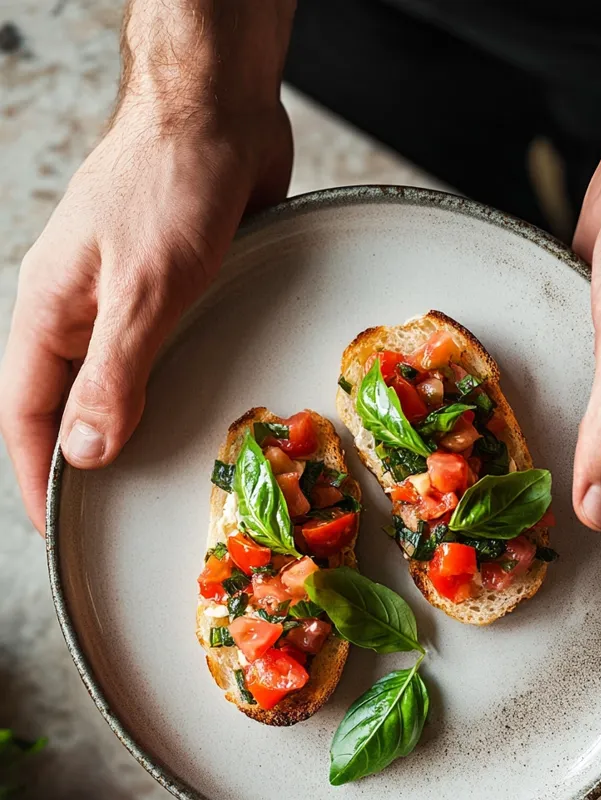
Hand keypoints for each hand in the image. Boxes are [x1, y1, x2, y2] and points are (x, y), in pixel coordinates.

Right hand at [0, 0, 295, 533]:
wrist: (218, 113)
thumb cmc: (169, 186)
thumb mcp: (140, 293)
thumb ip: (111, 376)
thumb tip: (83, 453)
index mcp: (49, 313)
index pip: (26, 415)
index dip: (37, 475)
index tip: (57, 529)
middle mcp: (81, 312)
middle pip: (66, 405)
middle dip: (81, 462)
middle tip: (109, 519)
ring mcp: (126, 300)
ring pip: (114, 383)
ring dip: (126, 430)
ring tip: (151, 483)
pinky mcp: (171, 290)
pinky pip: (158, 356)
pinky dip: (166, 393)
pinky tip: (193, 416)